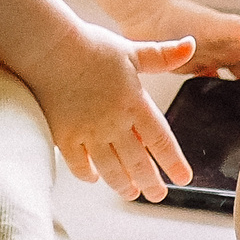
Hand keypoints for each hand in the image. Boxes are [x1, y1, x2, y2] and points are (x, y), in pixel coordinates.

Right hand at [21, 23, 196, 200]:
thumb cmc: (90, 46)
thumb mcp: (131, 50)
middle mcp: (115, 123)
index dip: (174, 162)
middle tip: (157, 195)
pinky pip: (79, 164)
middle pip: (138, 162)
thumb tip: (190, 45)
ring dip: (123, 184)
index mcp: (135, 103)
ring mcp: (89, 133)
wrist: (49, 49)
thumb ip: (162, 55)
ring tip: (131, 193)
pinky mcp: (65, 136)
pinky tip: (93, 178)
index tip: (183, 178)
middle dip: (151, 182)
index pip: (161, 141)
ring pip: (111, 168)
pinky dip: (88, 174)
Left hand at [118, 0, 239, 85]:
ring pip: (238, 74)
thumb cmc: (179, 17)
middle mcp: (227, 49)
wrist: (146, 14)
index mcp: (236, 41)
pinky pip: (215, 79)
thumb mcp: (215, 26)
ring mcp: (211, 56)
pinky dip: (224, 88)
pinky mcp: (193, 64)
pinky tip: (225, 100)